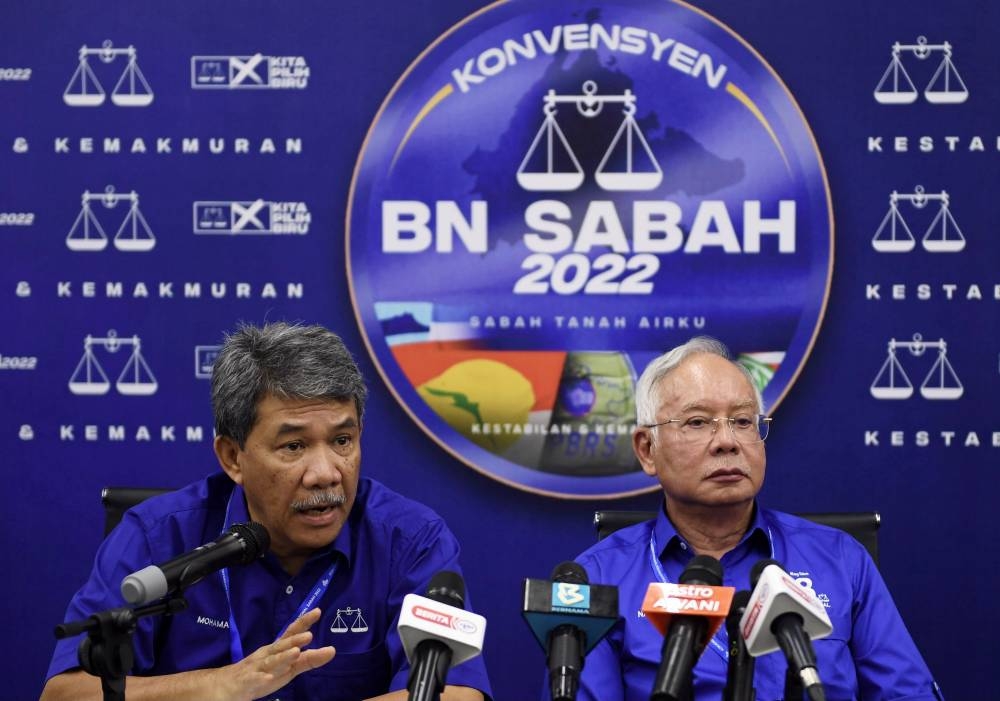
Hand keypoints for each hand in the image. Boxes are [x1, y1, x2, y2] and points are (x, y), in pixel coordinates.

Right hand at [217, 607, 335, 700]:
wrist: (225, 685)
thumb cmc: (262, 672)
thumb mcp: (288, 667)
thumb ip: (309, 659)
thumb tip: (332, 650)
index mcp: (276, 649)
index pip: (291, 633)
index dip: (304, 622)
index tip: (318, 611)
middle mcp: (267, 655)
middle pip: (281, 645)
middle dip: (294, 640)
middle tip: (309, 635)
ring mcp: (256, 668)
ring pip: (270, 662)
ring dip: (282, 657)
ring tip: (295, 653)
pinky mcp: (246, 683)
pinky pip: (254, 680)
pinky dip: (261, 679)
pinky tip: (267, 679)